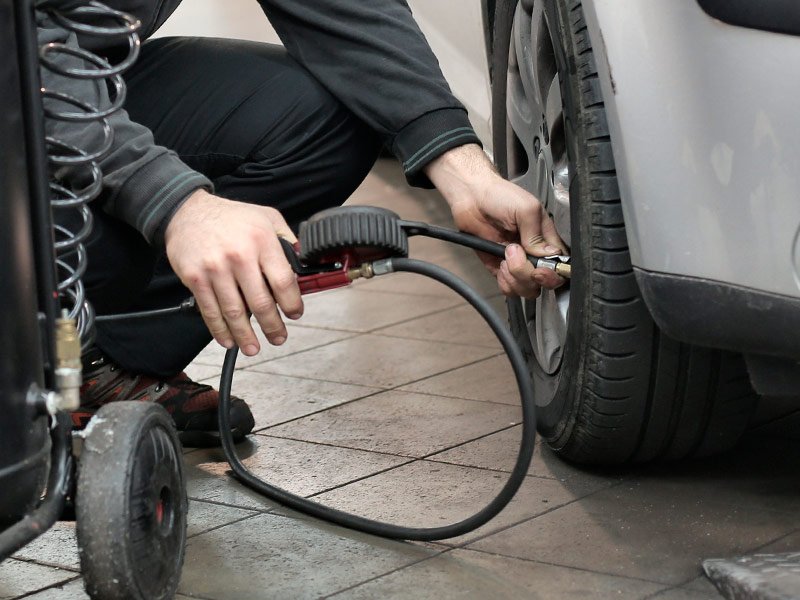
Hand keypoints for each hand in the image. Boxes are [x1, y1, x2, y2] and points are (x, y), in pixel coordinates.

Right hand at [164, 189, 302, 354]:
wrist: (186, 211)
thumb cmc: (230, 217)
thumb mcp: (267, 217)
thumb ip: (287, 240)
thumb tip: (303, 265)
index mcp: (262, 241)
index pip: (283, 281)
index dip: (292, 304)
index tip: (295, 314)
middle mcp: (239, 255)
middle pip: (261, 302)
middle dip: (272, 326)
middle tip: (278, 338)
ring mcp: (215, 268)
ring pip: (234, 312)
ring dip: (246, 335)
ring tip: (253, 347)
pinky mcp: (195, 278)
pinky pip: (210, 311)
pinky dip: (219, 330)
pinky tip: (228, 340)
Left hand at [425, 144, 565, 297]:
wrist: (472, 197)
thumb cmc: (500, 196)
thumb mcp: (526, 209)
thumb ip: (537, 234)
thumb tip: (547, 255)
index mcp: (546, 239)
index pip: (560, 266)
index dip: (553, 273)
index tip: (539, 269)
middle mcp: (534, 253)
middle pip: (544, 282)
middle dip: (529, 275)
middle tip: (514, 254)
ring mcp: (518, 262)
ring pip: (527, 288)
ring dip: (515, 277)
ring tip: (505, 255)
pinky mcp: (499, 268)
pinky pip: (508, 288)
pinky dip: (504, 282)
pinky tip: (499, 265)